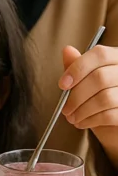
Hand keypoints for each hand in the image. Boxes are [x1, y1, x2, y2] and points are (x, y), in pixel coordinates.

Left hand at [60, 44, 117, 164]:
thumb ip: (78, 66)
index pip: (100, 55)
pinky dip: (90, 120)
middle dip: (77, 95)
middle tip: (65, 108)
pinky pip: (109, 115)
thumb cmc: (100, 99)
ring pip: (104, 98)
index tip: (62, 84)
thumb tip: (67, 50)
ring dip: (82, 110)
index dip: (78, 68)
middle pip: (100, 78)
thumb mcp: (87, 80)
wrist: (113, 125)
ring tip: (72, 117)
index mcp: (117, 58)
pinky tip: (82, 122)